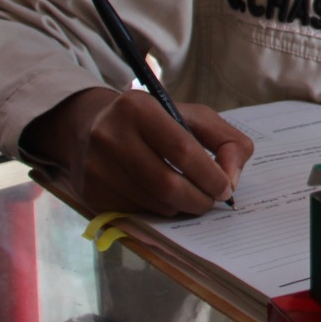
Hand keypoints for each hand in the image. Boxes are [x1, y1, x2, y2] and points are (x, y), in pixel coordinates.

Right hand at [22, 88, 254, 215]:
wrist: (89, 126)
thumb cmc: (153, 121)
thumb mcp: (192, 116)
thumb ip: (226, 140)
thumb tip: (231, 179)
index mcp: (139, 108)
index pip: (183, 151)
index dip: (210, 176)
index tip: (226, 188)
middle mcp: (110, 135)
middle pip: (167, 184)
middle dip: (199, 199)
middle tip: (212, 201)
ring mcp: (95, 166)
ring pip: (153, 203)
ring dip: (180, 207)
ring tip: (189, 197)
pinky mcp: (89, 192)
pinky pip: (136, 213)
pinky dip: (158, 211)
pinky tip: (162, 198)